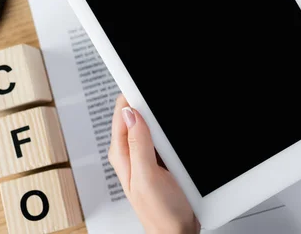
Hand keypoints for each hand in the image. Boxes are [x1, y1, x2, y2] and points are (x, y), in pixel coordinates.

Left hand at [109, 95, 199, 233]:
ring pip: (154, 124)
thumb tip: (131, 113)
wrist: (177, 232)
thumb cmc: (160, 213)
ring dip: (163, 119)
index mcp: (122, 152)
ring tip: (172, 117)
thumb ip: (138, 144)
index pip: (122, 112)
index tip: (145, 81)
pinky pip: (165, 137)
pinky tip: (179, 135)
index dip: (133, 94)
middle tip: (165, 98)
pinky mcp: (162, 160)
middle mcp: (131, 152)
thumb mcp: (148, 176)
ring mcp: (147, 155)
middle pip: (139, 114)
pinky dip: (171, 132)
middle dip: (150, 104)